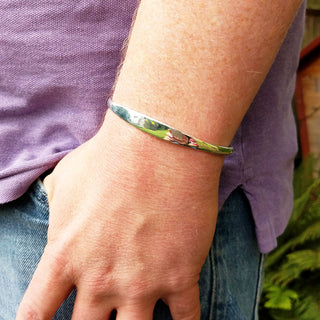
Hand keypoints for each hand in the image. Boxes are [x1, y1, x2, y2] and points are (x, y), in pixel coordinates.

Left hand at [16, 112, 221, 319]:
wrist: (161, 147)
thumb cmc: (110, 156)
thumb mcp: (67, 177)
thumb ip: (56, 206)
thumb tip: (59, 214)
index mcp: (66, 256)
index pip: (34, 313)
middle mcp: (100, 280)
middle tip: (101, 304)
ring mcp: (143, 283)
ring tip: (135, 308)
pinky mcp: (181, 276)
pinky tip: (179, 316)